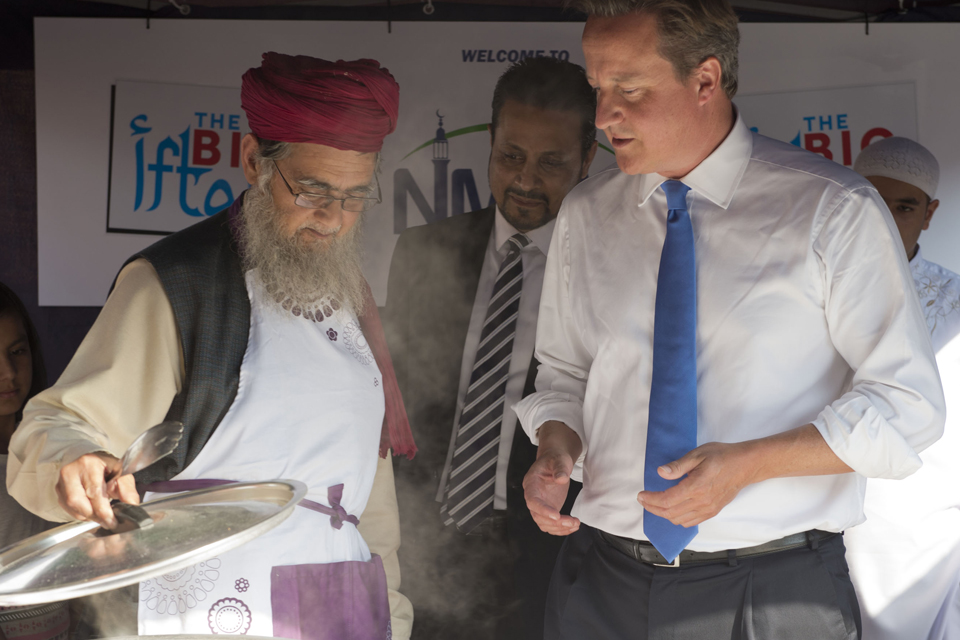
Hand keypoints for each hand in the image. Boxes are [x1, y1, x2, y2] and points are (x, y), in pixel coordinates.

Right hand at [56, 453, 139, 528]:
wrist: (92, 462)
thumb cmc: (107, 467)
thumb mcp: (121, 473)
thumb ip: (126, 487)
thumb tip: (132, 503)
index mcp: (89, 463)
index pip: (94, 491)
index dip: (103, 510)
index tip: (113, 520)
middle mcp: (71, 471)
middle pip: (78, 501)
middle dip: (95, 515)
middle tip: (109, 522)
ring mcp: (61, 481)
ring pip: (71, 507)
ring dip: (88, 515)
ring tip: (102, 516)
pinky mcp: (58, 490)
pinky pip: (67, 508)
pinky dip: (81, 513)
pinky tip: (91, 511)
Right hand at [523, 448, 579, 535]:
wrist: (557, 461)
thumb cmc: (556, 459)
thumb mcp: (560, 459)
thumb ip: (560, 468)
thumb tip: (561, 479)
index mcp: (531, 483)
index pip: (532, 501)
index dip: (542, 510)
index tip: (556, 516)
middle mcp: (533, 496)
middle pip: (538, 516)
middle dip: (554, 522)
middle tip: (572, 521)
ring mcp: (540, 504)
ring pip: (544, 523)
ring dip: (559, 528)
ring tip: (575, 524)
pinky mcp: (548, 509)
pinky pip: (551, 524)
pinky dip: (561, 528)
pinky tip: (573, 526)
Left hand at [637, 441, 758, 527]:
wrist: (745, 465)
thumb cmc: (723, 456)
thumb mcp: (698, 454)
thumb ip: (678, 465)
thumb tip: (660, 472)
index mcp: (696, 487)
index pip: (667, 500)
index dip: (651, 500)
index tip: (641, 495)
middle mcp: (702, 502)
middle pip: (670, 513)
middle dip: (653, 508)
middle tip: (644, 500)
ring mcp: (708, 509)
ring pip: (679, 520)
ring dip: (664, 514)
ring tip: (656, 504)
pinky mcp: (713, 512)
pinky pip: (691, 522)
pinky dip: (678, 518)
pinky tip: (673, 509)